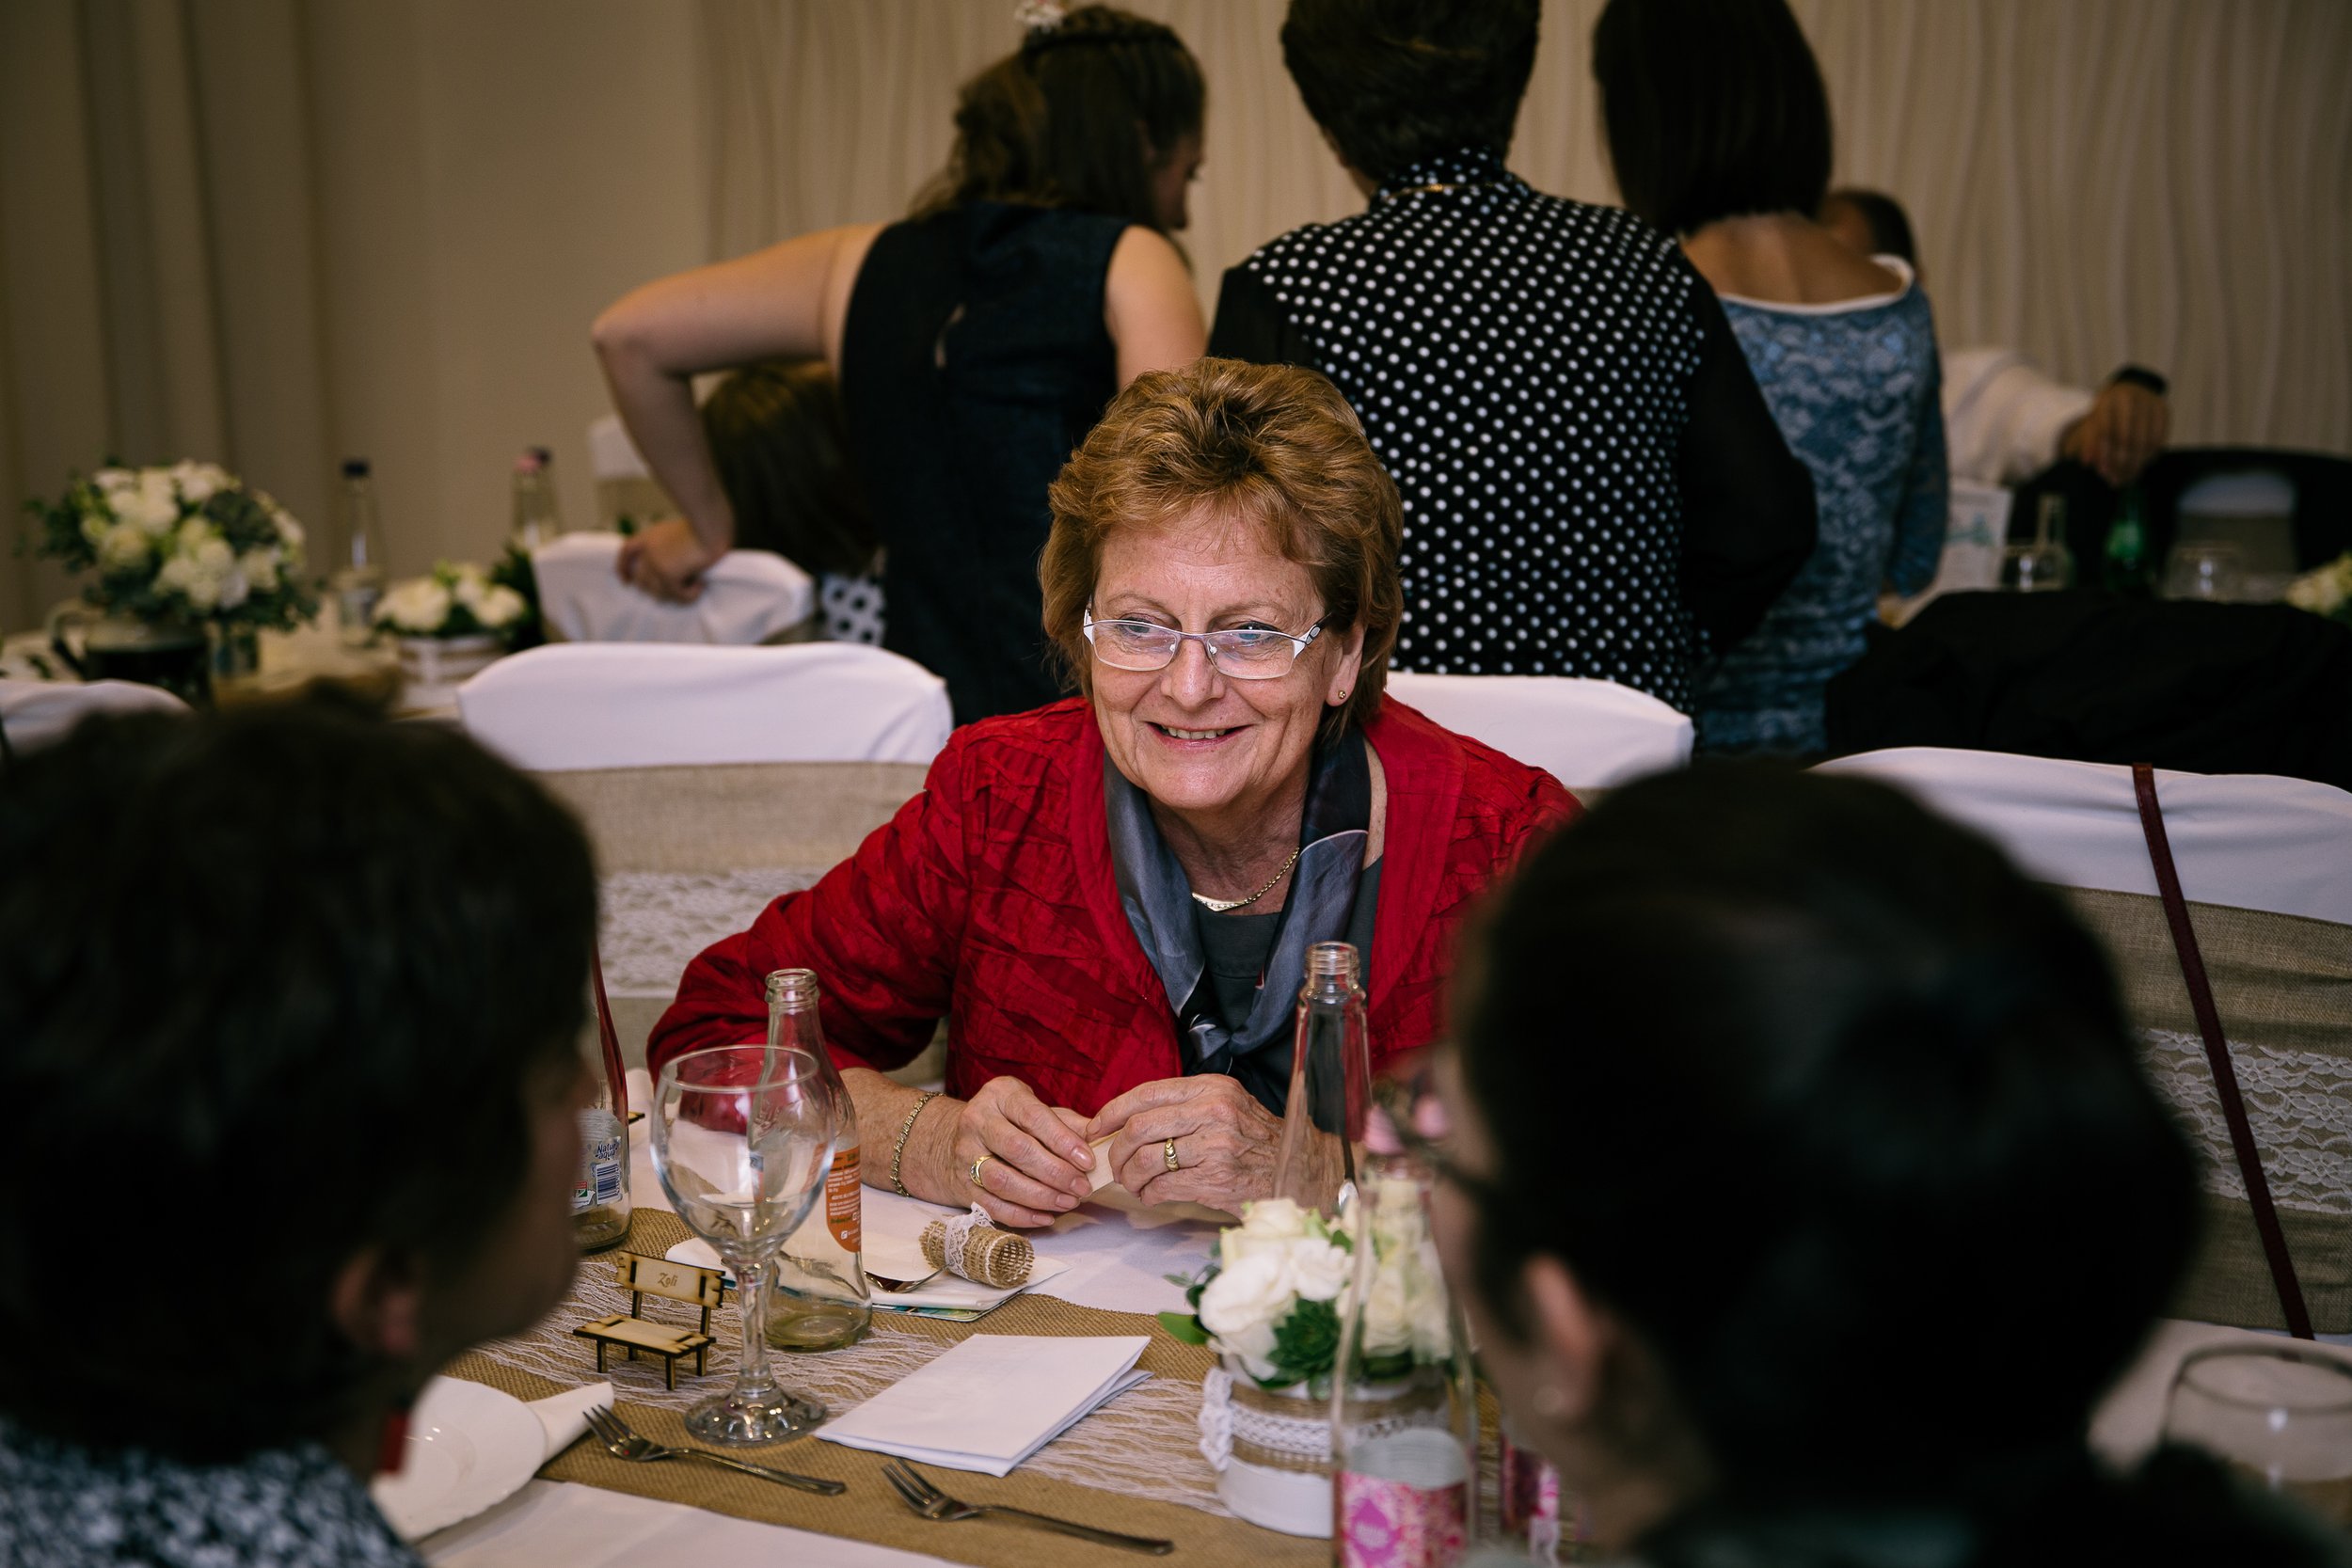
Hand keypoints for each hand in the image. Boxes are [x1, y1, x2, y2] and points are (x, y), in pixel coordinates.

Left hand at [615, 516, 719, 601]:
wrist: (709, 526)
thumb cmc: (703, 526)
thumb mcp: (679, 531)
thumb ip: (669, 546)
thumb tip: (676, 568)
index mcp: (648, 537)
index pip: (626, 552)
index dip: (623, 568)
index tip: (627, 581)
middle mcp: (648, 552)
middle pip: (641, 580)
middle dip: (655, 589)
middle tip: (676, 590)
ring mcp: (655, 564)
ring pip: (659, 592)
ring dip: (677, 593)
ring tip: (694, 586)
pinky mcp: (668, 575)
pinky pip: (678, 595)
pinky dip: (691, 594)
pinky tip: (701, 585)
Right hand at [926, 1076, 1093, 1229]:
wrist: (952, 1139)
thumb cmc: (1008, 1123)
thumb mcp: (1034, 1110)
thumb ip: (1066, 1123)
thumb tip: (1100, 1140)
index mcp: (1000, 1095)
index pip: (1033, 1116)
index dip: (1062, 1140)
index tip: (1087, 1160)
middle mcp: (977, 1120)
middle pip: (1017, 1149)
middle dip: (1055, 1172)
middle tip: (1082, 1187)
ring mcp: (965, 1154)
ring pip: (1002, 1180)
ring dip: (1040, 1196)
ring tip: (1069, 1201)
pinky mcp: (961, 1184)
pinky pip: (991, 1205)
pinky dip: (1022, 1216)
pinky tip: (1046, 1217)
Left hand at [1087, 1075, 1280, 1215]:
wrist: (1293, 1169)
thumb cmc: (1252, 1140)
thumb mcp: (1225, 1105)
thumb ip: (1184, 1106)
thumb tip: (1128, 1122)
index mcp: (1210, 1087)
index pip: (1146, 1093)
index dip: (1112, 1112)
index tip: (1096, 1128)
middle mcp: (1212, 1111)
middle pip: (1139, 1128)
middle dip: (1116, 1150)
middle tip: (1114, 1164)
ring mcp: (1215, 1145)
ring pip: (1147, 1160)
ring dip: (1130, 1177)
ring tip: (1133, 1183)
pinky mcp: (1215, 1179)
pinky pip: (1163, 1187)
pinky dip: (1149, 1194)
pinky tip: (1153, 1194)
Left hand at [2060, 381, 2168, 487]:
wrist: (2130, 390)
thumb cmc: (2107, 413)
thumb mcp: (2093, 423)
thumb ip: (2090, 442)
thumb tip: (2088, 463)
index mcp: (2108, 401)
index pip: (2105, 432)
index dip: (2104, 454)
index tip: (2102, 472)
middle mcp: (2130, 399)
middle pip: (2127, 439)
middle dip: (2121, 463)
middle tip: (2116, 481)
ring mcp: (2150, 403)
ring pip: (2145, 441)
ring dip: (2137, 464)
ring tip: (2128, 478)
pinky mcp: (2164, 409)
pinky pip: (2159, 438)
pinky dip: (2151, 455)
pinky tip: (2143, 464)